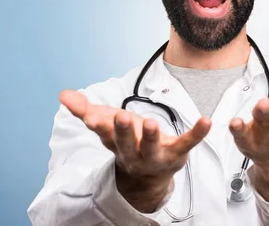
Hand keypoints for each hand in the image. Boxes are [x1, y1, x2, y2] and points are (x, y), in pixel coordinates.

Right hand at [59, 90, 211, 210]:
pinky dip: (197, 132)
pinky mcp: (177, 152)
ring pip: (152, 147)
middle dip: (123, 130)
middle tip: (122, 117)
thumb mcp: (107, 125)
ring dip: (152, 135)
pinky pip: (188, 142)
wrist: (150, 173)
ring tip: (153, 123)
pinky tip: (206, 121)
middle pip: (126, 142)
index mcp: (115, 142)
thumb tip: (62, 94)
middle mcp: (133, 151)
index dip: (99, 125)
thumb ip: (85, 109)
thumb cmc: (128, 142)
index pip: (105, 133)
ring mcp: (156, 154)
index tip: (91, 118)